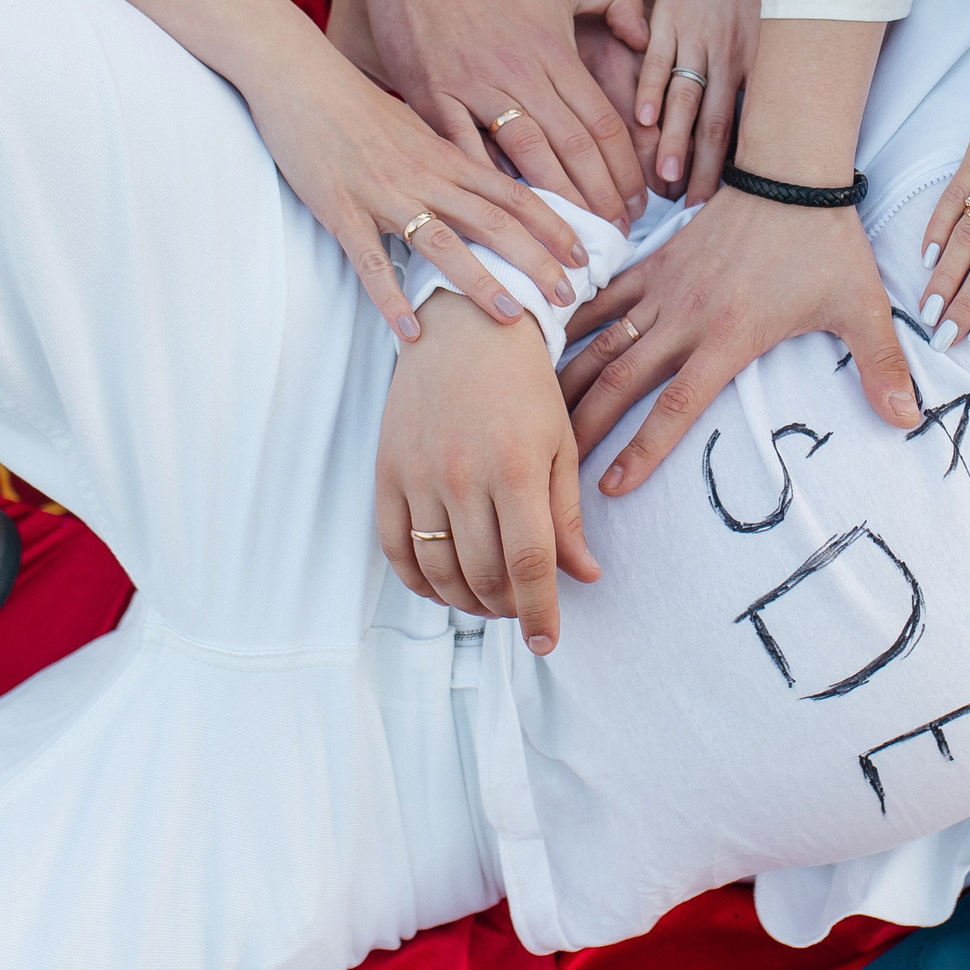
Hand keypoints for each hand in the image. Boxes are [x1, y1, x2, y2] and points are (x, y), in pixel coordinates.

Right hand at [237, 32, 590, 339]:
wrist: (297, 75)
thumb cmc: (356, 103)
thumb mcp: (417, 127)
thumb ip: (452, 161)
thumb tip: (486, 191)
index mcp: (447, 155)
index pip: (514, 193)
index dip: (553, 225)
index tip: (584, 255)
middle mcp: (424, 174)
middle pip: (493, 221)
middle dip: (536, 261)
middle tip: (571, 297)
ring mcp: (383, 193)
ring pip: (442, 242)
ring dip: (481, 282)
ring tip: (514, 318)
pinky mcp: (340, 209)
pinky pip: (370, 260)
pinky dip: (392, 297)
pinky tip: (412, 331)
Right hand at [359, 0, 652, 227]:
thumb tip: (647, 34)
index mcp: (552, 51)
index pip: (601, 121)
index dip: (624, 168)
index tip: (638, 201)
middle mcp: (519, 72)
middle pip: (571, 147)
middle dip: (599, 197)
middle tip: (615, 235)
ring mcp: (473, 87)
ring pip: (525, 156)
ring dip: (555, 203)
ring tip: (572, 241)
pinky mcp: (432, 98)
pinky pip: (463, 151)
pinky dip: (484, 185)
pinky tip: (503, 220)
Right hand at [377, 293, 600, 651]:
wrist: (464, 328)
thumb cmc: (525, 384)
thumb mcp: (561, 444)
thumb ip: (567, 515)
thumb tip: (583, 577)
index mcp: (516, 467)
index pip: (529, 565)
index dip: (540, 612)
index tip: (547, 642)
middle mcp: (462, 475)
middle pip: (482, 575)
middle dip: (508, 608)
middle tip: (523, 610)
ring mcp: (418, 475)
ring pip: (437, 570)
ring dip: (465, 601)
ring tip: (490, 600)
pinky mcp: (386, 471)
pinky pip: (394, 548)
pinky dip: (418, 581)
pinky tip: (444, 585)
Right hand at [557, 189, 920, 494]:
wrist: (792, 171)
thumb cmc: (827, 243)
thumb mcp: (862, 308)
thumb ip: (883, 367)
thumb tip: (909, 420)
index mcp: (729, 336)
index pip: (675, 407)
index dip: (642, 451)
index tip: (611, 488)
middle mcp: (686, 317)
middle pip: (620, 382)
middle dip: (583, 428)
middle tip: (552, 467)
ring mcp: (664, 287)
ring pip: (600, 341)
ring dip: (565, 380)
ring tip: (534, 416)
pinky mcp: (655, 261)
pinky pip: (604, 296)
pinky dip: (571, 319)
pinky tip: (541, 343)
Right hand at [636, 0, 762, 201]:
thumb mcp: (768, 29)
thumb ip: (755, 72)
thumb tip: (752, 116)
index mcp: (754, 63)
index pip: (741, 127)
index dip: (728, 166)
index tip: (717, 201)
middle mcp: (729, 55)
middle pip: (715, 123)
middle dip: (701, 168)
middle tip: (687, 206)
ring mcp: (697, 35)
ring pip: (686, 97)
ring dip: (675, 140)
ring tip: (663, 177)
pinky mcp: (671, 15)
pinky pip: (658, 58)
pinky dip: (651, 89)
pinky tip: (645, 120)